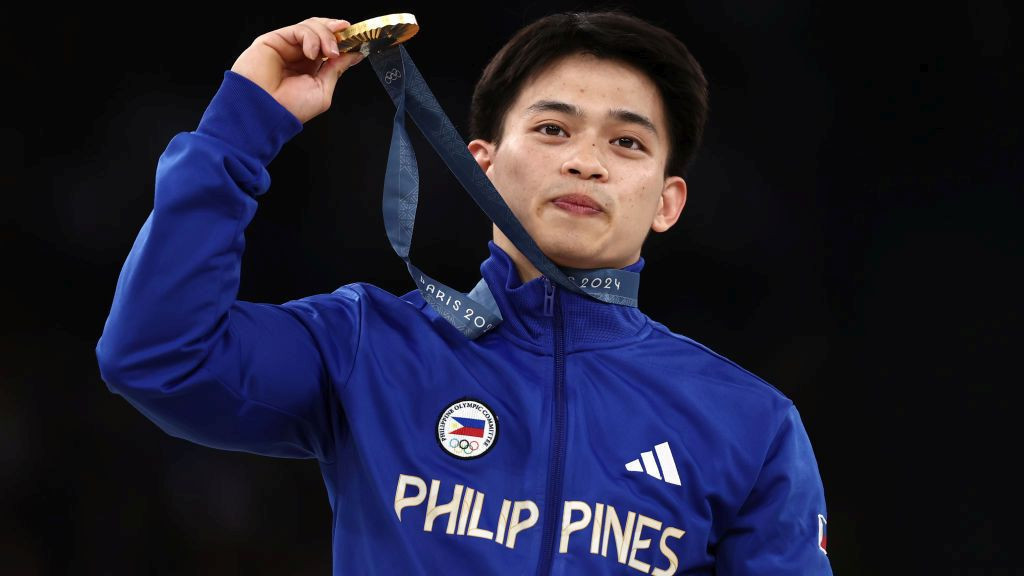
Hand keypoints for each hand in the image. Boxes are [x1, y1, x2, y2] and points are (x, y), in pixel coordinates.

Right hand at [230, 17, 364, 123]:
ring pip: (311, 26)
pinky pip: (298, 29)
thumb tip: (354, 55)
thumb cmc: (289, 108)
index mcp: (310, 68)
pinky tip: (312, 53)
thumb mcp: (322, 90)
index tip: (357, 40)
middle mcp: (298, 55)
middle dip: (337, 33)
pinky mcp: (274, 39)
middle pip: (321, 31)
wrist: (265, 111)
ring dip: (326, 36)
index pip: (328, 46)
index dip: (343, 40)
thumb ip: (336, 69)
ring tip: (329, 52)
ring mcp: (286, 46)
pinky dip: (311, 37)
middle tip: (346, 41)